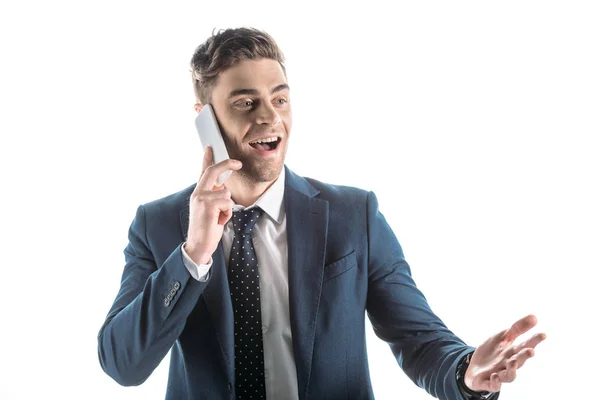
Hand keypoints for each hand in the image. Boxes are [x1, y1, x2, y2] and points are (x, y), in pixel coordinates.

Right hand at [184, 147, 241, 263]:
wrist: (198, 246)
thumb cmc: (207, 229)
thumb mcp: (211, 210)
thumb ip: (214, 197)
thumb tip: (223, 187)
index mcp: (199, 194)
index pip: (203, 172)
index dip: (207, 159)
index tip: (210, 148)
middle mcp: (198, 193)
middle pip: (213, 172)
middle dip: (226, 164)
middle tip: (238, 163)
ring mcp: (201, 198)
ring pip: (226, 193)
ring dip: (228, 207)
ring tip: (219, 218)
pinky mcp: (208, 205)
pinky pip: (227, 202)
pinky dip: (227, 214)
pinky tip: (219, 221)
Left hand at [464, 314, 545, 392]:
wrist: (475, 369)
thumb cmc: (493, 353)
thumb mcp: (503, 337)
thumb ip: (517, 328)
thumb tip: (534, 316)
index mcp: (513, 352)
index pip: (525, 346)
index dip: (534, 341)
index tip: (542, 334)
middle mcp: (508, 364)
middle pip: (519, 361)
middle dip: (524, 356)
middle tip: (531, 351)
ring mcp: (499, 374)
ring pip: (509, 375)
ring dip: (512, 370)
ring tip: (512, 362)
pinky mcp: (489, 382)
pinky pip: (494, 385)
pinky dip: (495, 382)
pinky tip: (494, 376)